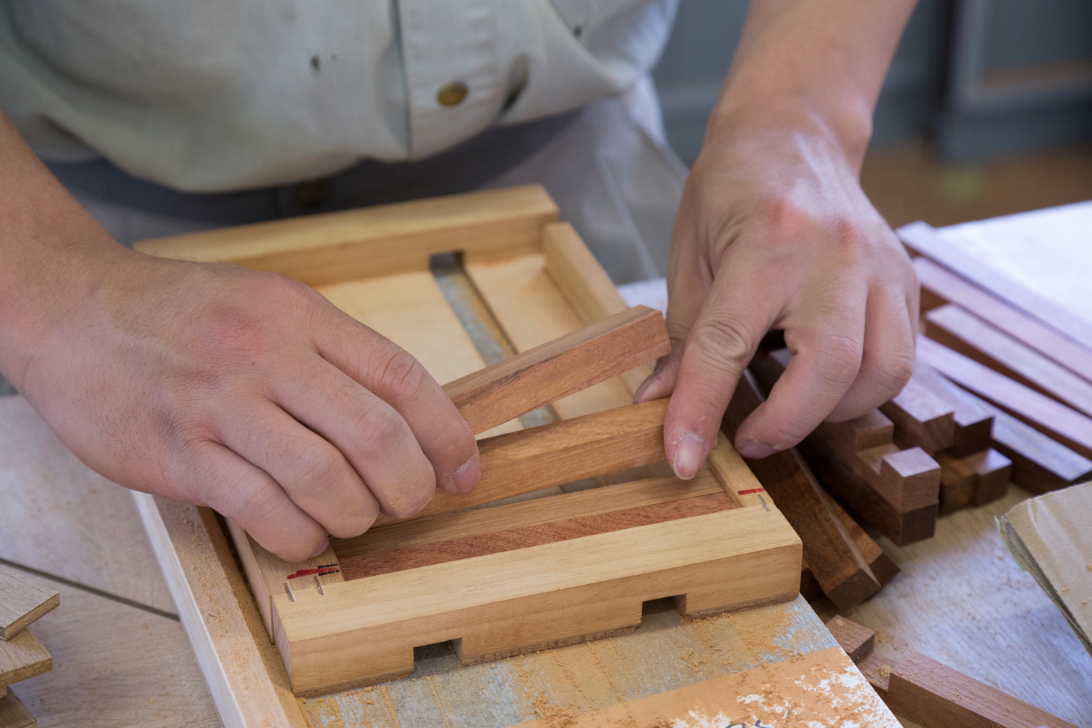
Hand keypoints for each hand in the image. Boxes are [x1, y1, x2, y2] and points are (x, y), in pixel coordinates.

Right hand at [13, 237, 480, 560]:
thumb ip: (333, 353)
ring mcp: (223, 406)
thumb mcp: (269, 303)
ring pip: (326, 482)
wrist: (72, 310)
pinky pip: (266, 513)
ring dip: (358, 516)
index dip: (448, 433)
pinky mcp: (182, 455)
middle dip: (411, 487)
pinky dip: (302, 537)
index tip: (464, 469)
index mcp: (301, 316)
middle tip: (410, 503)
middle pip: (376, 437)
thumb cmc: (181, 313)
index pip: (402, 378)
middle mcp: (268, 356)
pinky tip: (304, 533)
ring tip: (355, 517)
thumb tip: (406, 417)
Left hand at [636, 120, 918, 477]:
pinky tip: (825, 384)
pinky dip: (864, 388)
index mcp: (767, 240)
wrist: (795, 133)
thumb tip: (659, 406)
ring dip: (833, 412)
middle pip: (830, 367)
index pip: (727, 344)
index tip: (682, 459)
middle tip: (748, 439)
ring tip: (789, 410)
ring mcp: (881, 266)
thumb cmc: (731, 189)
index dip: (699, 410)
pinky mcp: (906, 280)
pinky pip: (901, 357)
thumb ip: (681, 337)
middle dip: (786, 424)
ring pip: (883, 372)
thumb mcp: (689, 254)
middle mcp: (835, 253)